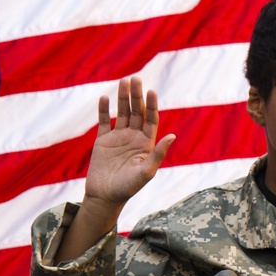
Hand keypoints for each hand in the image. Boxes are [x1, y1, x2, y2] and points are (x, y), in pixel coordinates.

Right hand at [82, 76, 175, 213]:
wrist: (105, 197)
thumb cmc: (128, 188)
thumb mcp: (146, 171)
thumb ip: (158, 153)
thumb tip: (172, 135)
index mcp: (146, 143)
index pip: (151, 119)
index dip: (152, 105)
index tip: (151, 91)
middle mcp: (134, 137)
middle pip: (136, 112)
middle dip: (136, 96)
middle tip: (135, 78)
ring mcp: (118, 138)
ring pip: (121, 113)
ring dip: (122, 98)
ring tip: (123, 81)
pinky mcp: (103, 141)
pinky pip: (103, 122)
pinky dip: (103, 110)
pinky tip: (105, 98)